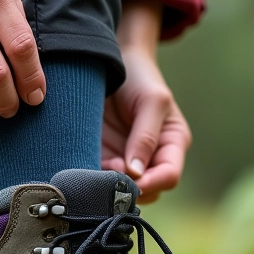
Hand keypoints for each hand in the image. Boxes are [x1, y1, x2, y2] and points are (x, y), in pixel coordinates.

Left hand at [103, 0, 191, 202]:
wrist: (112, 62)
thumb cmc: (139, 78)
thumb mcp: (151, 101)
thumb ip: (146, 136)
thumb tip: (136, 173)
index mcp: (172, 144)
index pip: (169, 176)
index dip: (151, 183)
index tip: (129, 180)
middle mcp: (151, 157)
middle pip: (146, 190)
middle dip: (126, 188)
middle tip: (106, 173)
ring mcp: (126, 159)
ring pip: (120, 189)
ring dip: (106, 186)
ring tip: (92, 170)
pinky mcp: (104, 157)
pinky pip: (99, 178)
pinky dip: (91, 179)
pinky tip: (81, 170)